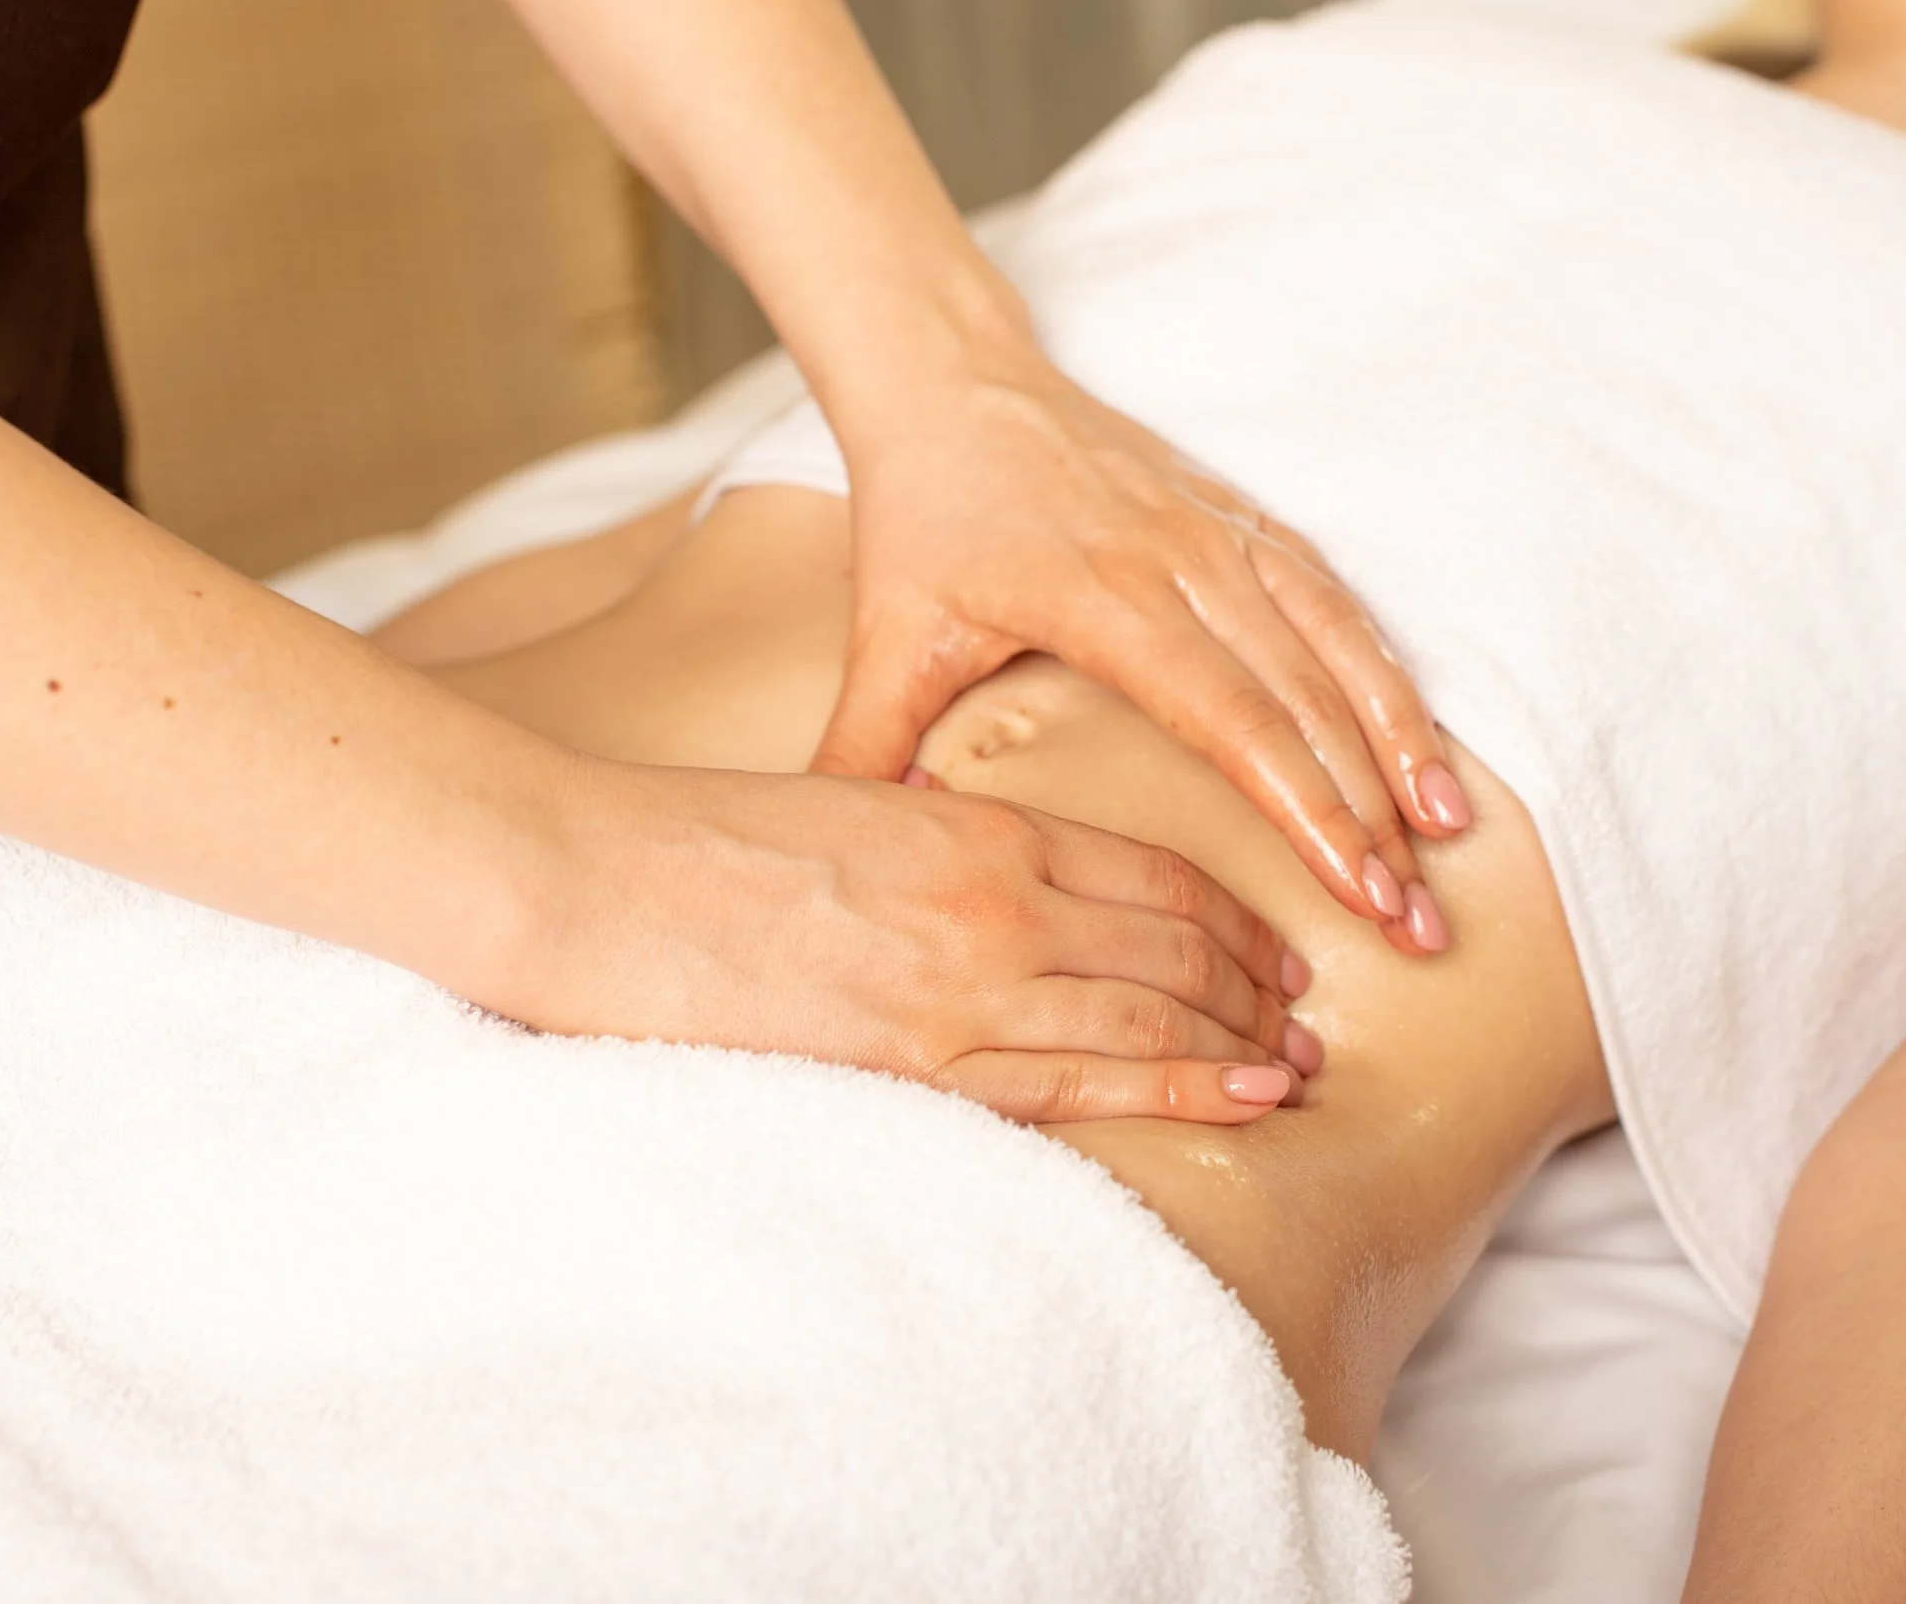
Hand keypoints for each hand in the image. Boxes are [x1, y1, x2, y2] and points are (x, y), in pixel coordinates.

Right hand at [484, 761, 1321, 1124]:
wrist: (599, 884)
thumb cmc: (707, 845)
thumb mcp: (854, 808)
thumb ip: (943, 846)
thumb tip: (999, 884)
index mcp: (979, 827)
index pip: (1153, 873)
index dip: (1231, 919)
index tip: (1273, 952)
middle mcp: (996, 900)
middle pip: (1174, 944)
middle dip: (1255, 989)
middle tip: (1306, 1022)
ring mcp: (964, 983)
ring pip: (1152, 1012)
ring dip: (1239, 1043)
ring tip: (1295, 1070)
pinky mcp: (920, 1059)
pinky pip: (1080, 1078)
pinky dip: (1177, 1086)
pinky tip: (1238, 1097)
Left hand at [812, 340, 1469, 954]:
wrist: (953, 382)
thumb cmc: (922, 513)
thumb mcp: (887, 636)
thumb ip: (868, 748)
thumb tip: (863, 856)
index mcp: (1107, 598)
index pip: (1235, 720)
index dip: (1308, 809)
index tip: (1359, 894)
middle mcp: (1187, 561)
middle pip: (1307, 702)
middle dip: (1373, 817)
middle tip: (1419, 919)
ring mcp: (1225, 532)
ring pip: (1342, 647)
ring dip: (1403, 745)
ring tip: (1449, 837)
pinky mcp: (1243, 517)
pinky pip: (1334, 601)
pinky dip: (1384, 673)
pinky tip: (1418, 743)